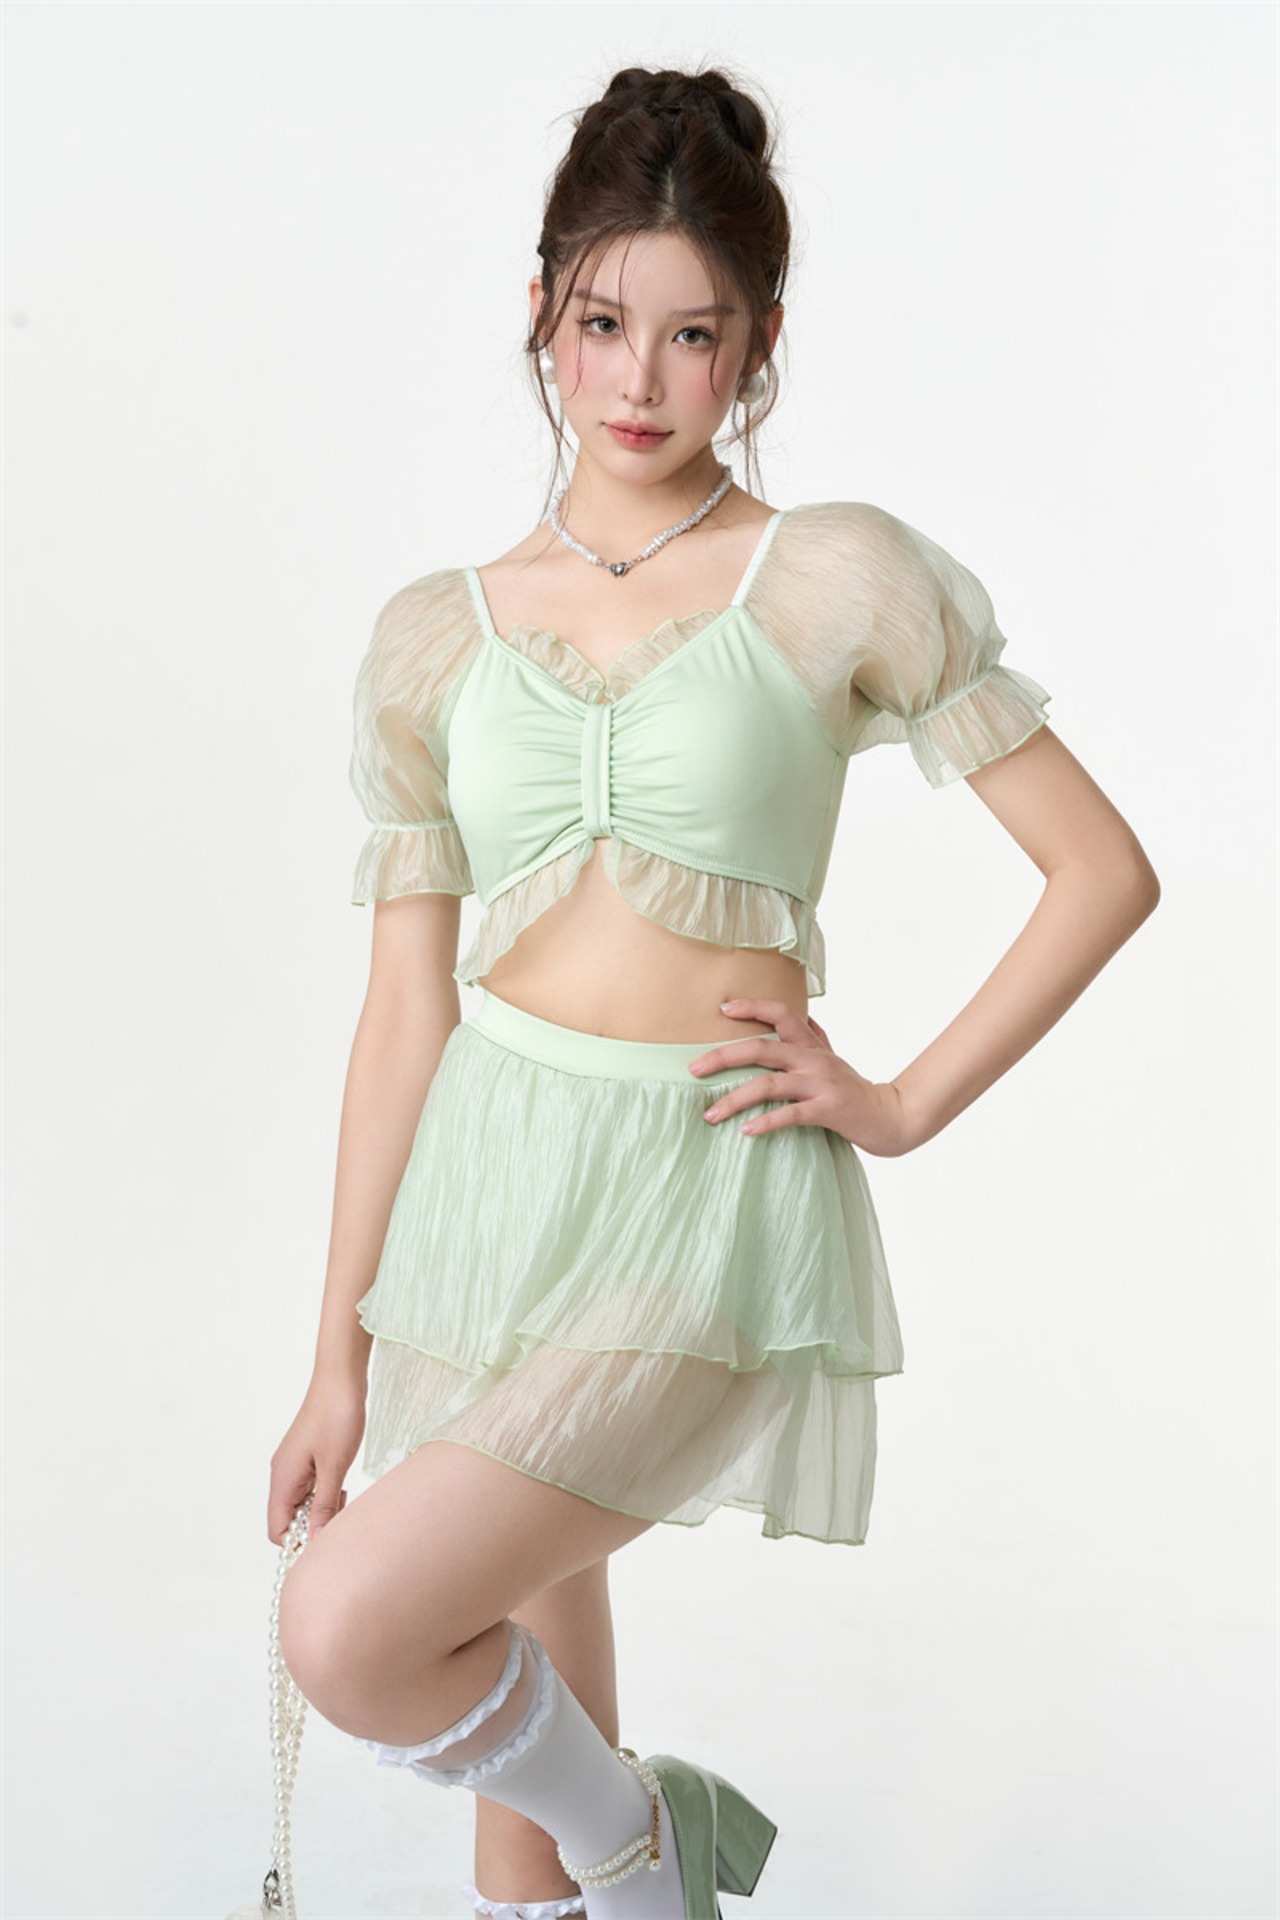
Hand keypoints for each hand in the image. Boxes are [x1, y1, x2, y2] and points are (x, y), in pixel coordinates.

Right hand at [267, 1374, 366, 1545]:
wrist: (341, 1379)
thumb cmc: (336, 1417)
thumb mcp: (334, 1467)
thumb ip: (324, 1506)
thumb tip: (315, 1542)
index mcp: (283, 1479)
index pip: (278, 1531)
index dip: (300, 1543)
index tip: (327, 1540)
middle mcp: (283, 1475)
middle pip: (289, 1520)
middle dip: (313, 1527)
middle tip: (341, 1517)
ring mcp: (294, 1466)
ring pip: (301, 1505)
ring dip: (321, 1510)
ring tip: (344, 1499)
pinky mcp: (307, 1458)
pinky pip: (310, 1488)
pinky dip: (325, 1494)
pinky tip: (342, 1486)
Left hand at [689, 997, 920, 1157]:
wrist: (891, 1117)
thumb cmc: (855, 1089)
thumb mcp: (835, 1058)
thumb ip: (817, 1038)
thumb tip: (807, 1016)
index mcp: (812, 1045)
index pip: (781, 1013)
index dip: (751, 1006)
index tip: (722, 1008)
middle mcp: (814, 1059)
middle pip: (761, 1048)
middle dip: (722, 1057)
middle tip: (692, 1069)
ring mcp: (820, 1084)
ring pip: (768, 1084)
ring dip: (734, 1099)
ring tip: (709, 1114)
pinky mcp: (828, 1110)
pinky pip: (789, 1114)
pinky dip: (765, 1122)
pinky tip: (745, 1131)